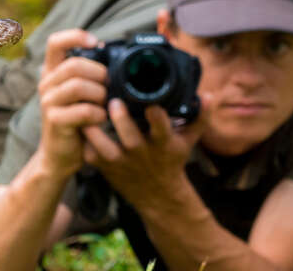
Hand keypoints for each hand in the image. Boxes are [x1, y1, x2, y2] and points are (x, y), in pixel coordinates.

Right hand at [37, 29, 107, 178]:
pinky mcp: (55, 120)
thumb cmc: (78, 121)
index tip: (96, 43)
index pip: (56, 43)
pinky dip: (98, 113)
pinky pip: (83, 110)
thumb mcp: (82, 94)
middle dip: (99, 74)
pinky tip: (101, 118)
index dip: (76, 36)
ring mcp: (48, 102)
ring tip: (105, 104)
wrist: (61, 155)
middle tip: (108, 87)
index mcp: (53, 72)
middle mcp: (47, 84)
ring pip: (78, 86)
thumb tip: (109, 52)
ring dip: (99, 94)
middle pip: (74, 65)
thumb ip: (89, 74)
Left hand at [82, 96, 210, 211]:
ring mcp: (121, 162)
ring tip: (89, 111)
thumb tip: (210, 95)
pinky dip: (85, 141)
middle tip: (114, 101)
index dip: (157, 116)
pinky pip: (90, 154)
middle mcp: (141, 153)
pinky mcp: (105, 167)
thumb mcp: (188, 141)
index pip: (162, 128)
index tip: (152, 104)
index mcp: (163, 143)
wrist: (158, 197)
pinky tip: (82, 123)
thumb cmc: (171, 161)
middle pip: (130, 137)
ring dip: (96, 130)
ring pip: (104, 147)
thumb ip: (199, 117)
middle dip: (122, 119)